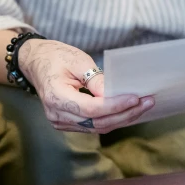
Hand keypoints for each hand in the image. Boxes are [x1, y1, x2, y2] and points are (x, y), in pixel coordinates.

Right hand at [18, 40, 154, 133]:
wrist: (36, 63)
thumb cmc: (56, 57)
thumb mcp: (77, 60)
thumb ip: (95, 79)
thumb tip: (115, 93)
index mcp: (56, 97)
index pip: (91, 109)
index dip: (115, 105)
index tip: (135, 97)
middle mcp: (57, 115)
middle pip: (97, 122)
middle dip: (125, 113)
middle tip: (147, 102)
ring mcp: (61, 122)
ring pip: (97, 127)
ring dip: (122, 118)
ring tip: (142, 106)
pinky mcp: (68, 123)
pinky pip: (93, 126)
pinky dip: (112, 119)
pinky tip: (127, 110)